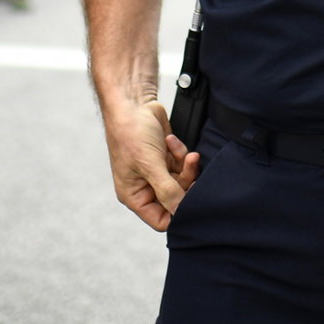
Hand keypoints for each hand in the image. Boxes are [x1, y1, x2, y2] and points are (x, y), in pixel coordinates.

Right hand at [101, 99, 200, 231]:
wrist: (133, 103)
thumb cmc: (131, 133)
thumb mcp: (150, 165)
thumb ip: (167, 190)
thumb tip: (181, 212)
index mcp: (134, 195)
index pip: (161, 220)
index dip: (178, 212)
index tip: (191, 198)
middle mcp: (145, 186)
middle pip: (176, 198)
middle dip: (185, 180)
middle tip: (189, 164)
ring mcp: (156, 171)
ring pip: (182, 180)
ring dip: (185, 164)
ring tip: (181, 150)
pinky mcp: (165, 157)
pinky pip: (182, 163)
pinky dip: (180, 152)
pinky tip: (170, 139)